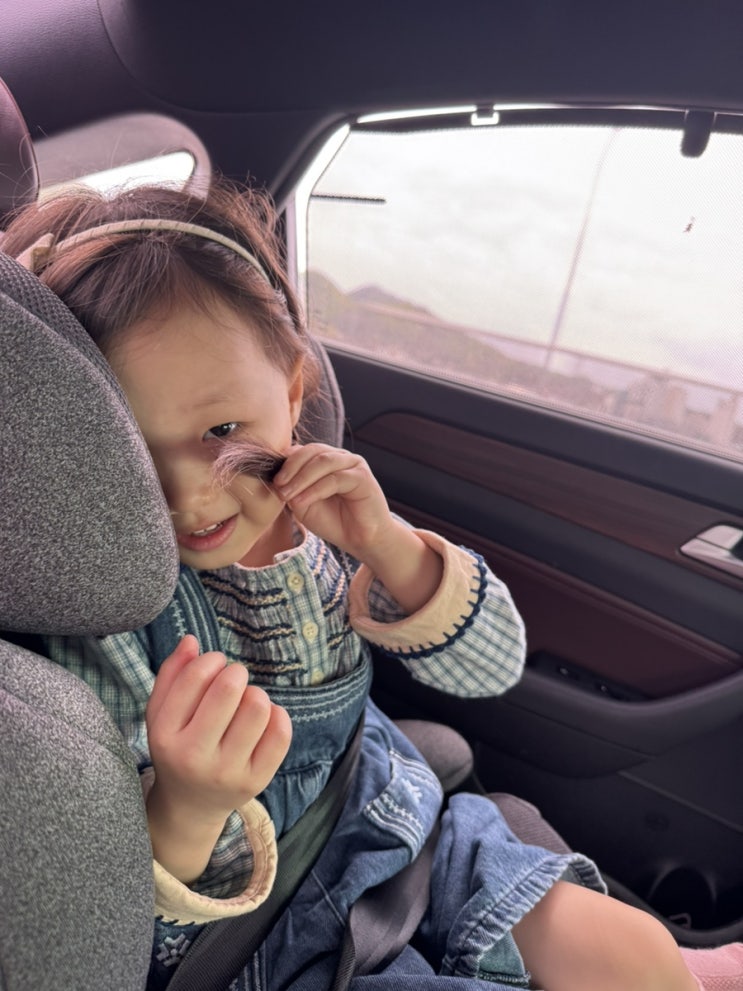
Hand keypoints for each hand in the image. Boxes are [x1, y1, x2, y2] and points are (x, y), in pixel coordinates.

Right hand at [145, 635, 291, 881]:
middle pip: (229, 688)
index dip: (211, 660)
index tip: (214, 665)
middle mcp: (193, 757)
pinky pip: (280, 733)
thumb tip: (191, 640)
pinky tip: (264, 719)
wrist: (191, 806)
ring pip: (258, 707)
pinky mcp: (255, 781)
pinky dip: (278, 715)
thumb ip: (171, 674)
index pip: (194, 678)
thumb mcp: (161, 714)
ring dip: (255, 694)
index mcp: (165, 735)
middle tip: (234, 681)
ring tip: (247, 703)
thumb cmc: (178, 747)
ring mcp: (227, 772)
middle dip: (236, 673)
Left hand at [273, 444, 443, 613]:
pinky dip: (314, 489)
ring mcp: (353, 465)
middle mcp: (341, 457)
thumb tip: (277, 476)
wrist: (362, 541)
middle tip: (278, 487)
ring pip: (322, 461)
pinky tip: (301, 501)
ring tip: (286, 495)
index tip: (272, 482)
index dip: (286, 463)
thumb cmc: (335, 522)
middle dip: (291, 468)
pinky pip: (334, 478)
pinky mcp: (363, 477)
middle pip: (312, 451)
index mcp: (326, 460)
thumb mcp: (304, 504)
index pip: (303, 451)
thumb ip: (293, 488)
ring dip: (301, 478)